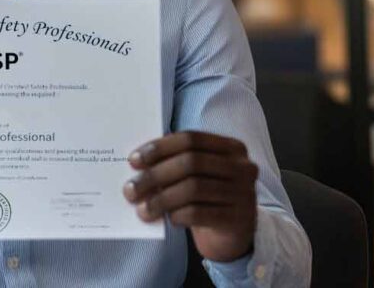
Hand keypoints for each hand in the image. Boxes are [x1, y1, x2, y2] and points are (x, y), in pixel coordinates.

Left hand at [125, 131, 258, 261]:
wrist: (235, 234)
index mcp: (231, 147)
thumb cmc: (209, 197)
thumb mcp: (199, 175)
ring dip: (161, 199)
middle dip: (155, 175)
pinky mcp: (238, 219)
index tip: (134, 160)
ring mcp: (243, 193)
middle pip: (191, 162)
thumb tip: (137, 168)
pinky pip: (200, 213)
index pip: (190, 139)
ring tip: (142, 209)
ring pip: (194, 188)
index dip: (159, 148)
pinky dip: (178, 214)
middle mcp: (242, 167)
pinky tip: (167, 218)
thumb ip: (176, 164)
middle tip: (131, 189)